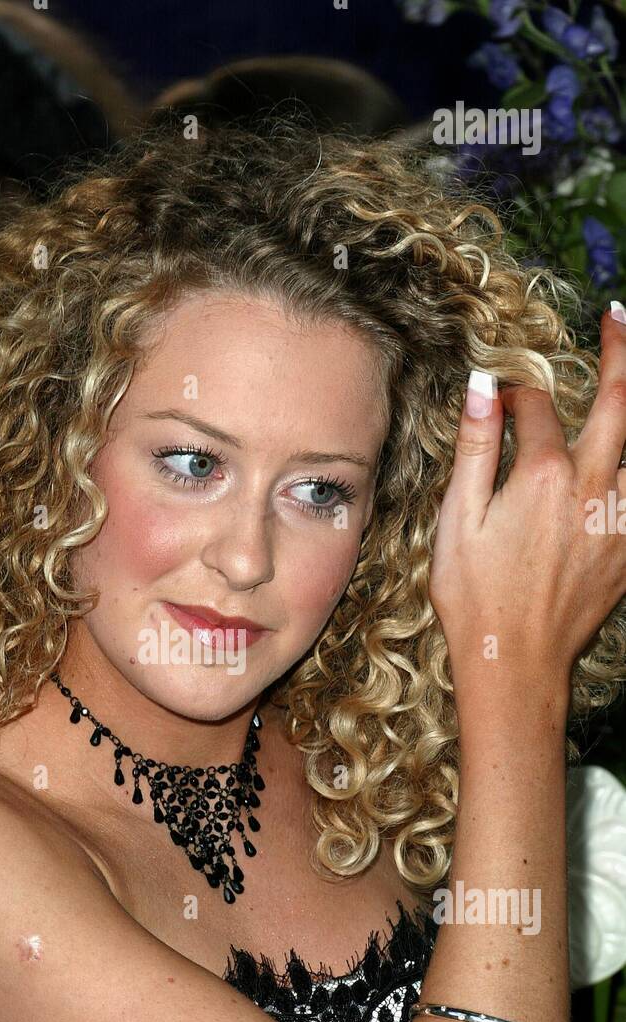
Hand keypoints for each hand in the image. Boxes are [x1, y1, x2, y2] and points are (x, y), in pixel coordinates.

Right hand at [429, 306, 625, 694]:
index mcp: (543, 477)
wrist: (516, 662)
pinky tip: (624, 461)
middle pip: (621, 401)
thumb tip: (480, 387)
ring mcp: (620, 519)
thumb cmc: (475, 597)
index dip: (515, 394)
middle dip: (621, 350)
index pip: (534, 408)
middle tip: (618, 315)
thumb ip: (476, 448)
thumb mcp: (456, 521)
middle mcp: (593, 488)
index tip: (501, 394)